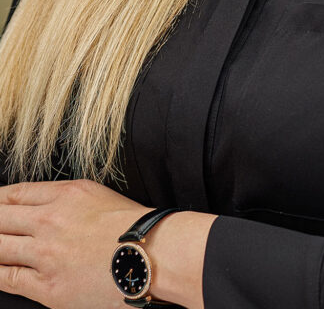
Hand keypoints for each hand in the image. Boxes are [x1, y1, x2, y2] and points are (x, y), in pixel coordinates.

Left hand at [0, 178, 153, 308]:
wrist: (152, 255)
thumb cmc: (132, 226)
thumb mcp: (97, 195)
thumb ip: (64, 197)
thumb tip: (38, 204)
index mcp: (65, 194)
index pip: (15, 193)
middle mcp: (50, 220)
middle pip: (1, 217)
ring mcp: (46, 254)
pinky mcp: (47, 287)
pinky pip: (8, 278)